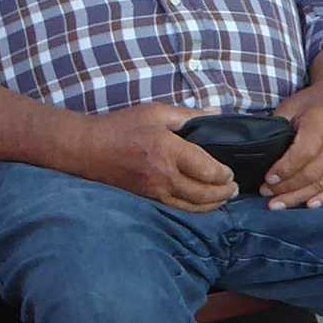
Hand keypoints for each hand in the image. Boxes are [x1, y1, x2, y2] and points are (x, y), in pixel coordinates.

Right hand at [76, 101, 236, 211]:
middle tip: (234, 188)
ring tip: (223, 198)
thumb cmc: (122, 127)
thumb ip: (189, 115)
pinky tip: (202, 204)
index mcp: (168, 150)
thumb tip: (217, 115)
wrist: (88, 149)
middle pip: (204, 193)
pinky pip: (177, 209)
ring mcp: (155, 191)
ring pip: (192, 206)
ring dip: (213, 205)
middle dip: (224, 193)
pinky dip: (195, 209)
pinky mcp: (148, 199)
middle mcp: (164, 175)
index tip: (230, 171)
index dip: (224, 174)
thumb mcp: (156, 112)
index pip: (207, 170)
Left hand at [263, 68, 322, 209]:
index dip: (285, 169)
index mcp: (322, 123)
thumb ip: (278, 126)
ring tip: (278, 204)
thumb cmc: (315, 103)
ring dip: (300, 197)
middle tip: (266, 194)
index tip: (268, 178)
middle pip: (312, 173)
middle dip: (287, 187)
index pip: (303, 153)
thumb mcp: (292, 106)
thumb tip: (261, 152)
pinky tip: (309, 205)